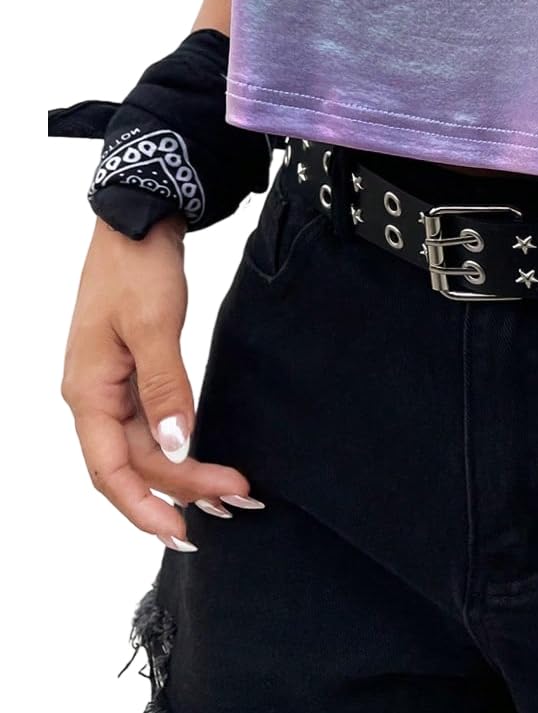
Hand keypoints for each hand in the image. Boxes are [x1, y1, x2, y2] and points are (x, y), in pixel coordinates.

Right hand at [61, 211, 261, 548]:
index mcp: (88, 392)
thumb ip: (165, 387)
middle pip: (134, 464)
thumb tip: (178, 446)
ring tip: (229, 494)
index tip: (185, 531)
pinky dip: (181, 444)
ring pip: (145, 448)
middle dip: (180, 491)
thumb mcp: (153, 325)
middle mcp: (95, 397)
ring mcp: (113, 386)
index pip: (111, 472)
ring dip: (184, 473)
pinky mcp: (134, 372)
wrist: (139, 219)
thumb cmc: (137, 266)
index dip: (145, 507)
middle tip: (235, 504)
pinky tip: (205, 456)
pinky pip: (153, 424)